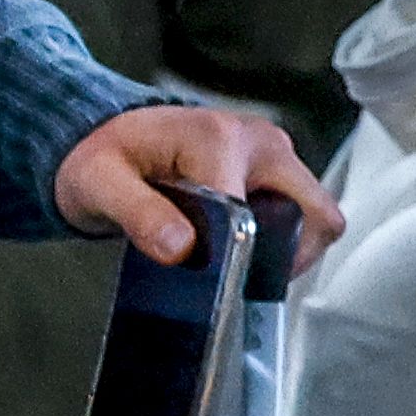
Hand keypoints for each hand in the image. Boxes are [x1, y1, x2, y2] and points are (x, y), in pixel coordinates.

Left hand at [53, 99, 333, 263]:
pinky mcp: (277, 169)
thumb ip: (139, 214)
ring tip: (238, 263)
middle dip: (287, 256)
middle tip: (241, 275)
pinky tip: (244, 250)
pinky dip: (285, 241)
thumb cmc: (106, 155)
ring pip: (315, 217)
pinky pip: (304, 215)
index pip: (253, 214)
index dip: (238, 256)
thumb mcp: (100, 183)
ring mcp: (273, 154)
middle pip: (314, 213)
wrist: (110, 135)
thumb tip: (181, 247)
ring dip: (287, 250)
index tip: (217, 280)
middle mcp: (258, 140)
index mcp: (218, 139)